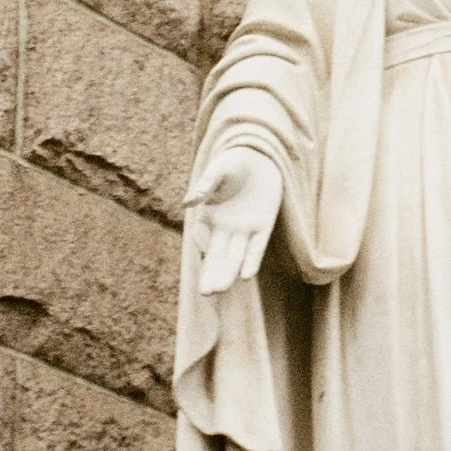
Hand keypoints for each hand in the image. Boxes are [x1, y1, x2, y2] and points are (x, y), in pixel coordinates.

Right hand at [185, 147, 283, 294]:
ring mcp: (245, 229)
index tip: (200, 275)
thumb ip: (205, 186)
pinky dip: (252, 260)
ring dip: (228, 273)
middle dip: (212, 275)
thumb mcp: (218, 171)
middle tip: (206, 293)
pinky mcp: (264, 225)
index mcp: (210, 217)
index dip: (203, 259)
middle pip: (218, 257)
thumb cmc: (233, 163)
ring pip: (235, 257)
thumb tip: (186, 203)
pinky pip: (257, 247)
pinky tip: (246, 276)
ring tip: (220, 289)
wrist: (260, 156)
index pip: (204, 243)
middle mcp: (226, 228)